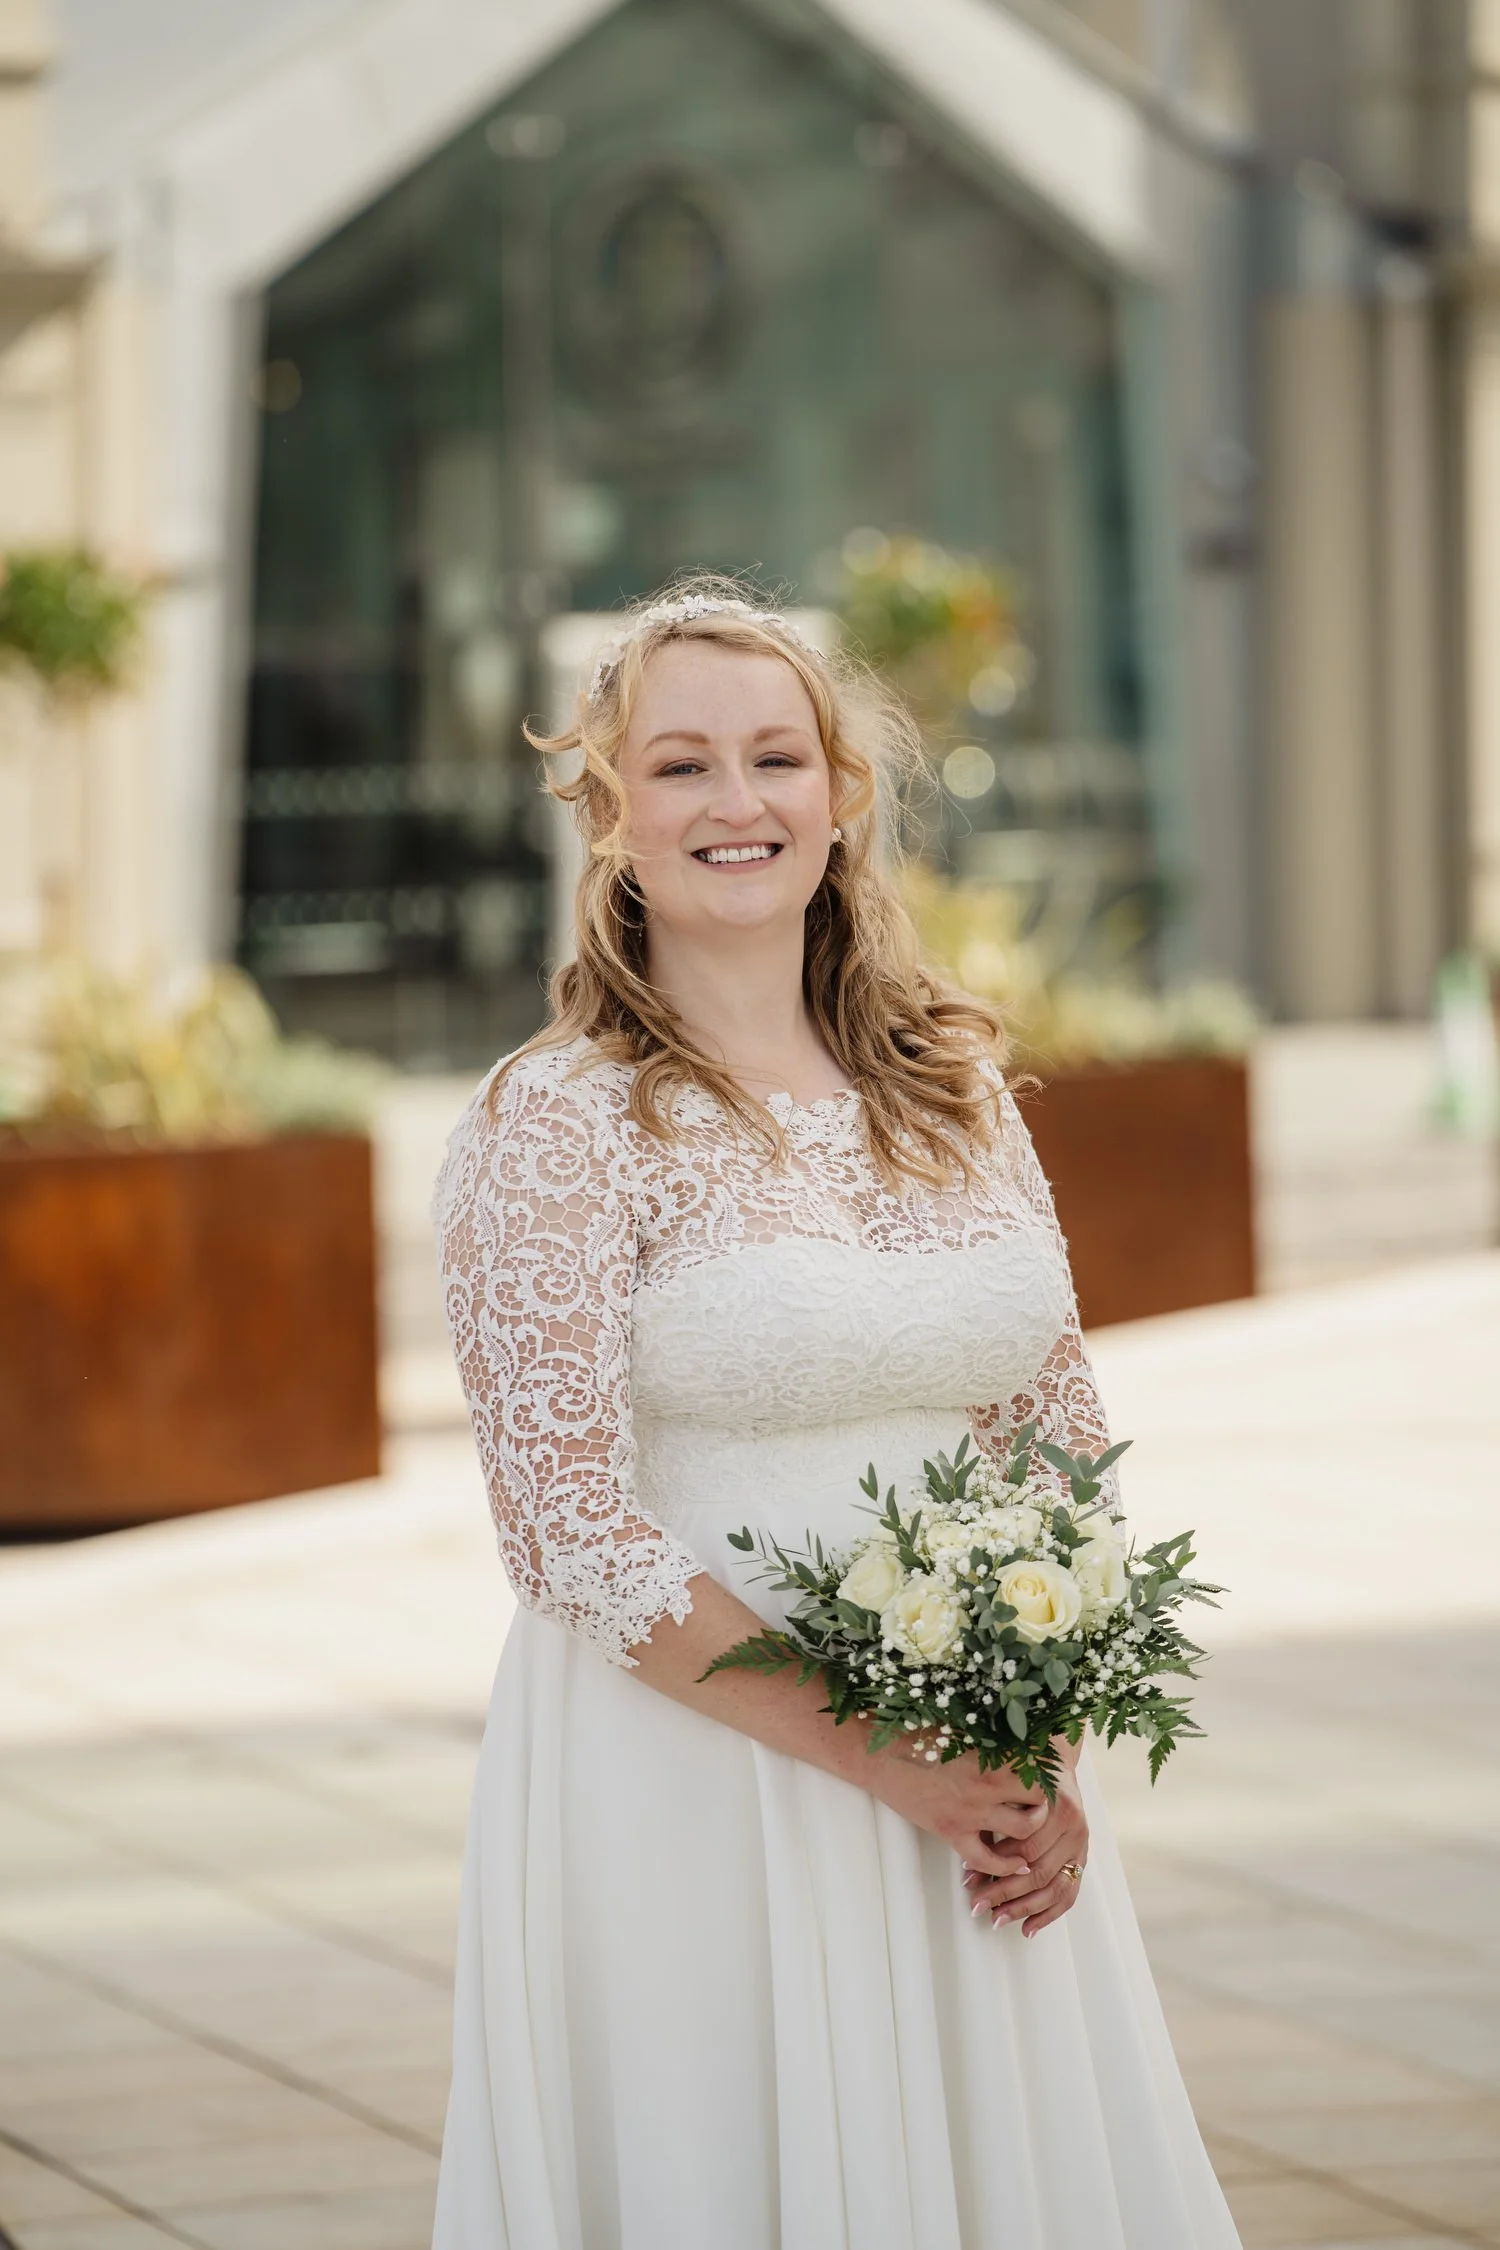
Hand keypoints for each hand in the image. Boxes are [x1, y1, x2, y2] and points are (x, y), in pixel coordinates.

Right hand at [867, 1741, 1048, 1881]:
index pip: (1039, 1769)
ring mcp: (971, 1812)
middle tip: (1046, 1807)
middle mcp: (988, 1786)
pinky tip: (1013, 1865)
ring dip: (1032, 1835)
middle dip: (1047, 1805)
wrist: (883, 1755)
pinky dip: (1004, 1866)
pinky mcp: (952, 1832)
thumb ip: (993, 1737)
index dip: (1050, 1774)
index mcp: (992, 1755)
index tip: (1053, 1776)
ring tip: (1033, 1833)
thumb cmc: (920, 1735)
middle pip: (1040, 1801)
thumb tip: (1019, 1732)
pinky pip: (987, 1860)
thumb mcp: (962, 1729)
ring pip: (1022, 1832)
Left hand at [961, 1764, 1088, 1936]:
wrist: (1055, 1763)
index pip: (1025, 1847)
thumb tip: (967, 1852)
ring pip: (1053, 1888)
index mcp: (1059, 1807)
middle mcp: (1075, 1828)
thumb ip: (998, 1814)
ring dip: (1022, 1908)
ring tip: (996, 1920)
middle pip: (1038, 1870)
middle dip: (1004, 1891)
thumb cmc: (1025, 1775)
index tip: (968, 1876)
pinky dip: (1048, 1915)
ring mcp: (1081, 1846)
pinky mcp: (1081, 1860)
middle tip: (976, 1904)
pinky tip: (1028, 1929)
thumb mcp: (1010, 1785)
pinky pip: (1069, 1895)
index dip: (995, 1863)